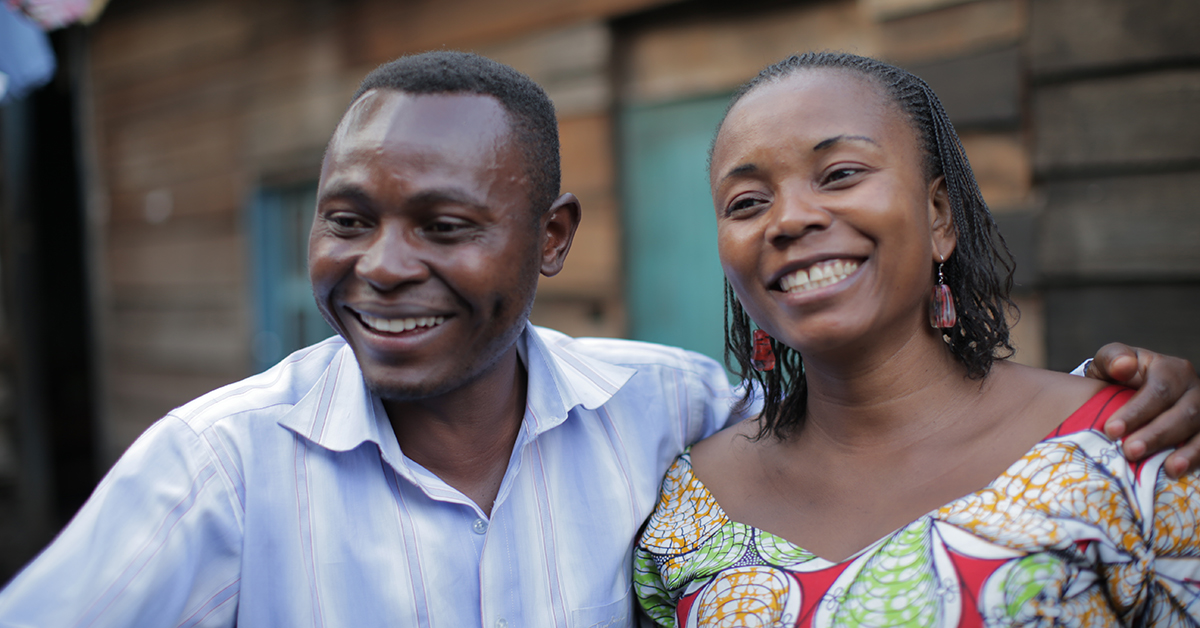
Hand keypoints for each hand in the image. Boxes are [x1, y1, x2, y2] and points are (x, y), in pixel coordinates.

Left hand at [1086, 343, 1199, 478]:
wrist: (1130, 389)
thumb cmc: (1118, 376)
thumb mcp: (1110, 362)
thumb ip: (1113, 359)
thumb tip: (1122, 366)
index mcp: (1171, 369)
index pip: (1158, 390)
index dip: (1136, 412)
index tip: (1111, 430)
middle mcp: (1194, 389)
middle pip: (1183, 413)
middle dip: (1157, 435)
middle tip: (1130, 451)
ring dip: (1187, 452)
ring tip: (1169, 468)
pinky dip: (1198, 459)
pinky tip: (1181, 472)